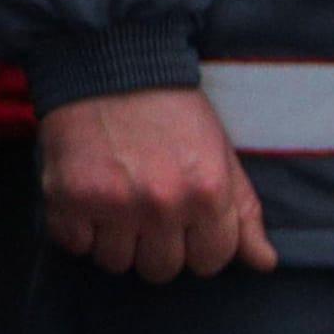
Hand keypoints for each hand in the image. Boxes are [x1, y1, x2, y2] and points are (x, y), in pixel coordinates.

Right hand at [41, 83, 275, 280]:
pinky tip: (86, 199)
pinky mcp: (69, 198)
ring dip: (113, 240)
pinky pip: (75, 244)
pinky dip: (76, 228)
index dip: (196, 245)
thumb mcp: (220, 153)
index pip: (209, 261)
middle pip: (160, 270)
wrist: (110, 63)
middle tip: (144, 210)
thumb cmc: (171, 109)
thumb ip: (244, 211)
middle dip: (154, 246)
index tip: (181, 224)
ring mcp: (113, 203)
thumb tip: (264, 263)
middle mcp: (162, 204)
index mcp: (207, 194)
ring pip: (115, 262)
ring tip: (113, 202)